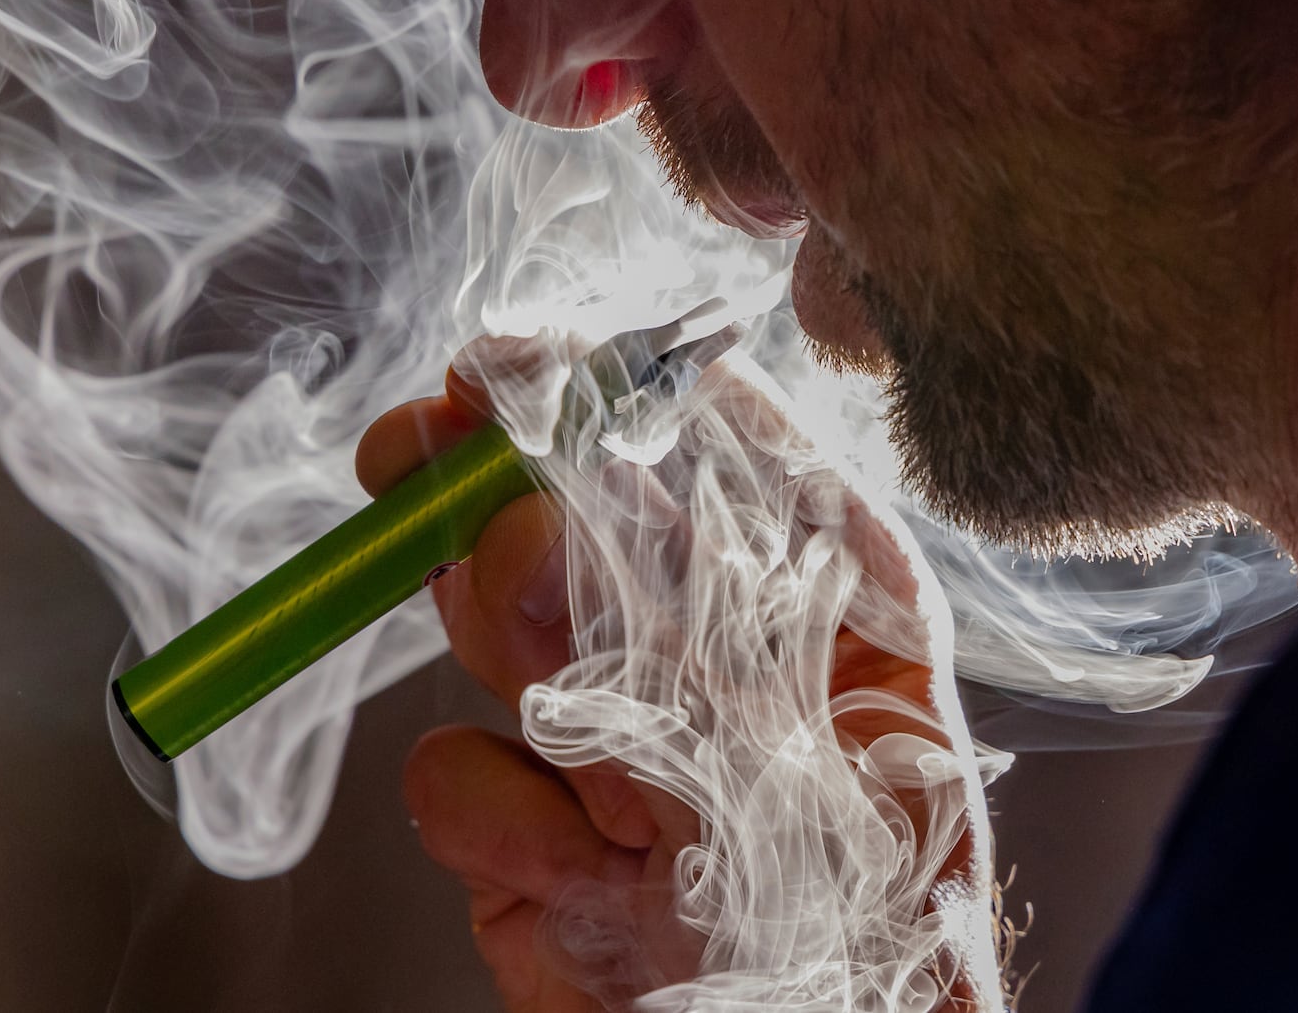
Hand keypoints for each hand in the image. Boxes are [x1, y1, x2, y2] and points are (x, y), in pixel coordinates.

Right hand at [356, 350, 984, 1010]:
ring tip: (581, 730)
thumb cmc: (879, 932)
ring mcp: (606, 742)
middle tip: (419, 455)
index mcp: (822, 602)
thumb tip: (524, 529)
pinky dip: (500, 823)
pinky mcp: (525, 839)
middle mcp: (707, 655)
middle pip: (573, 518)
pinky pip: (454, 778)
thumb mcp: (805, 763)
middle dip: (496, 490)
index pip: (707, 450)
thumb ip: (672, 644)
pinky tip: (586, 876)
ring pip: (491, 627)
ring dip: (508, 655)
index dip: (595, 398)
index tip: (494, 365)